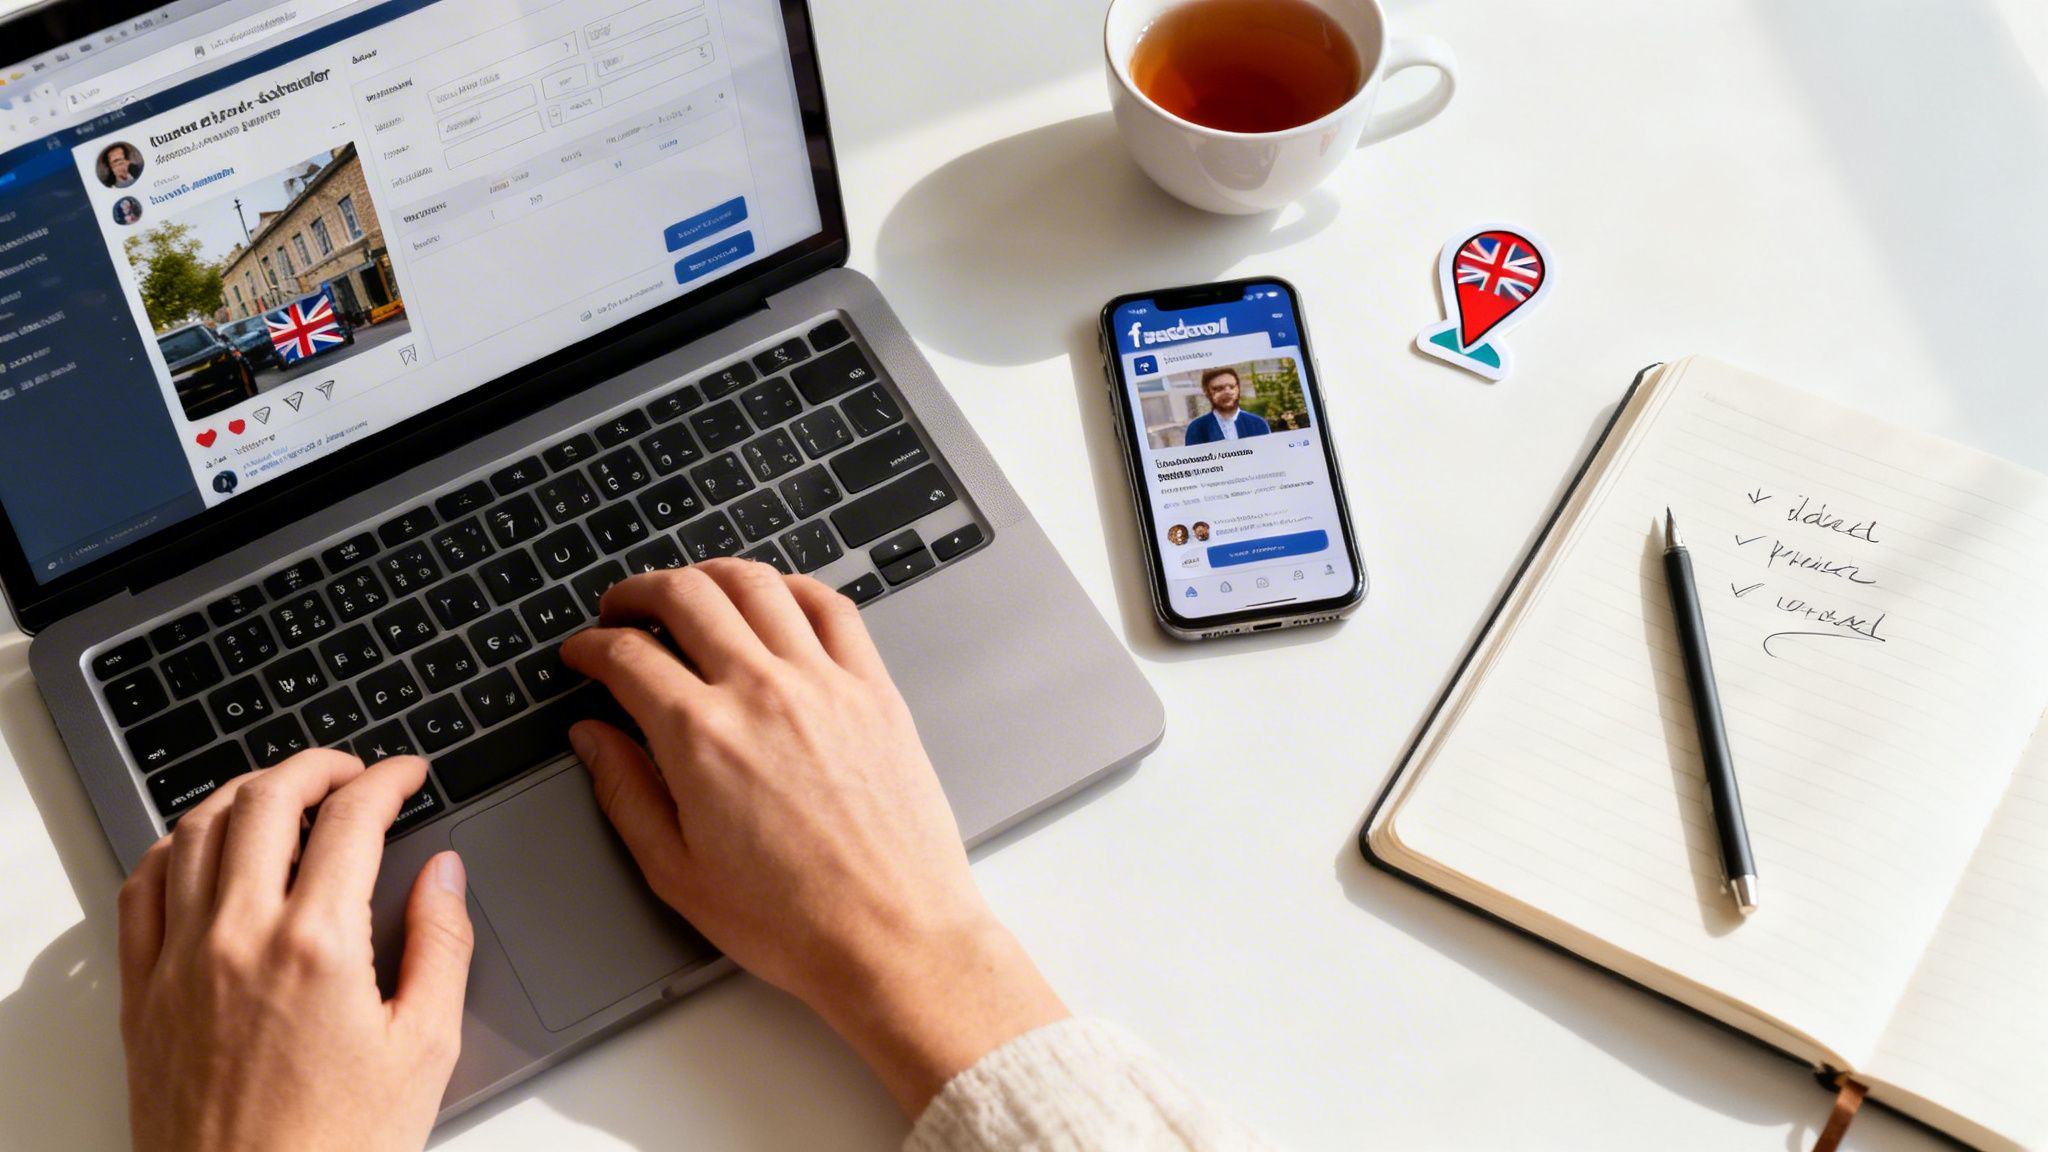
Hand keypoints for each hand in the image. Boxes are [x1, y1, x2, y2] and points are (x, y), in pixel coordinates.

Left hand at [118, 751, 473, 1151]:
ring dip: (245, 792)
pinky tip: (204, 848)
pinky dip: (173, 845)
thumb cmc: (337, 1147)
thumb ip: (441, 944)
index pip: (352, 818)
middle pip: (266, 800)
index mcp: (318, 945)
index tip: (408, 774)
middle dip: (316, 765)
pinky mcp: (143, 993)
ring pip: (195, 829)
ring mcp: (180, 961)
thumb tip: (444, 875)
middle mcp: (239, 937)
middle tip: (352, 770)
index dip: (388, 778)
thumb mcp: (426, 1047)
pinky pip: (140, 887)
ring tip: (285, 794)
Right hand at [560, 560, 1066, 1115]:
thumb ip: (624, 791)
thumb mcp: (677, 872)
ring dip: (709, 574)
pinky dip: (793, 586)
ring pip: (756, 583)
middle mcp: (761, 692)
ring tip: (689, 590)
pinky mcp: (874, 689)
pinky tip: (775, 597)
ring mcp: (824, 683)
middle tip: (621, 610)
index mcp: (700, 737)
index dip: (590, 646)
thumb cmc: (793, 920)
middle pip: (685, 595)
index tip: (582, 653)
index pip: (626, 655)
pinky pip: (832, 606)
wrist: (892, 935)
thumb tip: (591, 736)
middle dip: (637, 592)